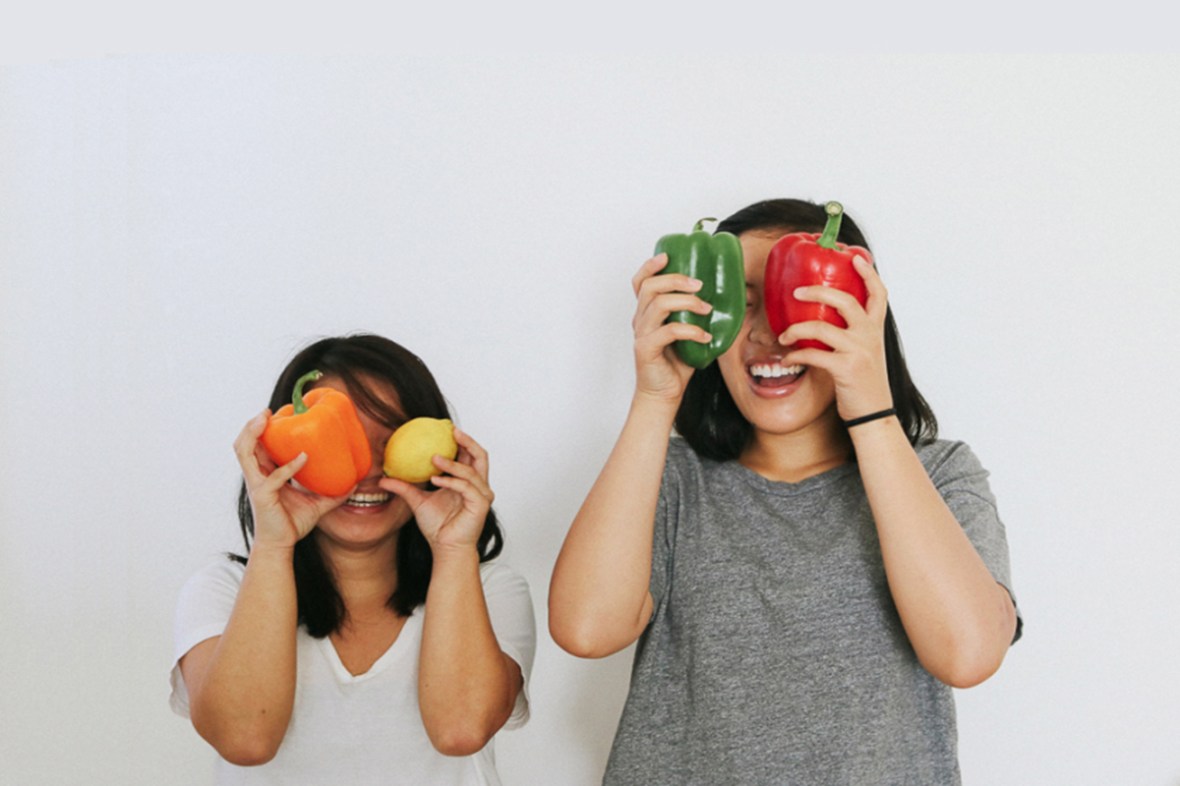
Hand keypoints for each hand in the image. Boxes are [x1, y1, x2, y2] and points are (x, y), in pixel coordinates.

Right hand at [233, 410, 349, 548]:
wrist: (281, 546)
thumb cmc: (292, 524)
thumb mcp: (316, 504)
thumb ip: (333, 493)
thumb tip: (355, 483)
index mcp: (265, 474)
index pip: (257, 447)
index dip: (261, 429)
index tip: (276, 413)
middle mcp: (257, 476)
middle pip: (244, 445)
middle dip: (251, 426)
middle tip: (267, 411)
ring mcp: (257, 485)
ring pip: (245, 453)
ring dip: (254, 434)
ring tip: (266, 419)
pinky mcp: (263, 497)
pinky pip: (274, 477)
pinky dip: (289, 466)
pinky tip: (304, 457)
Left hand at [379, 428, 492, 556]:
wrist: (446, 549)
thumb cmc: (437, 527)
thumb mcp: (417, 501)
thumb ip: (404, 487)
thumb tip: (383, 478)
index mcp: (467, 481)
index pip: (469, 455)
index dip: (462, 440)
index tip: (446, 428)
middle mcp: (478, 485)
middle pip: (480, 455)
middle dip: (467, 441)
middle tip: (452, 431)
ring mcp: (482, 495)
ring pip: (471, 470)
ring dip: (452, 463)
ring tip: (434, 458)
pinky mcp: (481, 505)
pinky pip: (466, 487)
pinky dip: (451, 481)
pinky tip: (435, 479)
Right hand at [630, 253, 711, 401]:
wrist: (663, 393)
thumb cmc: (676, 362)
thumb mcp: (687, 331)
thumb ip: (694, 314)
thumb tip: (727, 297)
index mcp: (647, 312)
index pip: (640, 282)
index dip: (651, 266)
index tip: (668, 256)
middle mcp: (641, 319)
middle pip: (650, 287)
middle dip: (676, 280)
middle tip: (699, 284)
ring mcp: (642, 334)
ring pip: (658, 305)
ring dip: (686, 302)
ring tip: (707, 308)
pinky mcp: (646, 349)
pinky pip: (668, 332)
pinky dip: (690, 330)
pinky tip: (705, 336)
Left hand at [778, 256, 893, 419]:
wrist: (874, 416)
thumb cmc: (864, 385)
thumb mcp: (866, 354)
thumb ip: (853, 336)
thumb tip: (823, 322)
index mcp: (876, 330)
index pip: (879, 294)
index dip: (868, 273)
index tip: (855, 257)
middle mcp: (870, 336)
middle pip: (846, 301)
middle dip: (818, 292)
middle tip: (796, 292)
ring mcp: (859, 351)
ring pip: (821, 328)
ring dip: (796, 329)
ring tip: (782, 336)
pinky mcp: (846, 369)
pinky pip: (813, 355)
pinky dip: (795, 356)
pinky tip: (787, 359)